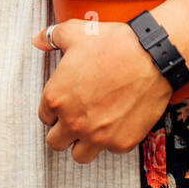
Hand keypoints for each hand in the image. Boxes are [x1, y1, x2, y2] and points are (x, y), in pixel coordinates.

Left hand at [31, 19, 171, 163]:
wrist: (150, 56)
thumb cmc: (112, 44)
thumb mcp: (75, 33)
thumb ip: (51, 37)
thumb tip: (38, 39)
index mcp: (56, 98)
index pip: (45, 117)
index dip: (55, 109)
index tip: (67, 103)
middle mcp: (72, 122)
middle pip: (56, 142)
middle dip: (64, 131)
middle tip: (77, 118)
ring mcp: (97, 136)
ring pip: (80, 155)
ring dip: (83, 143)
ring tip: (93, 127)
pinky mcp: (120, 143)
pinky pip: (110, 150)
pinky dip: (112, 139)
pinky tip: (117, 121)